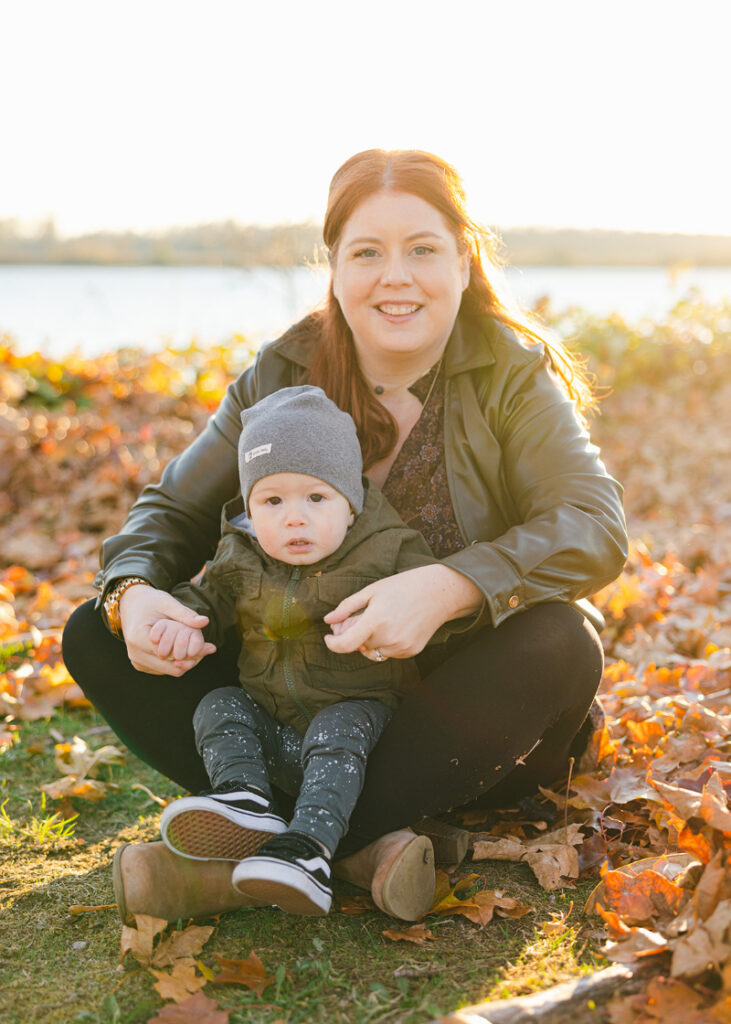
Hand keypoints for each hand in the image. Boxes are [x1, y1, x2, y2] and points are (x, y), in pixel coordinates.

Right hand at [119, 585, 215, 675]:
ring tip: (196, 647)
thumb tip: (204, 622)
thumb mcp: (168, 603)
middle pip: (171, 666)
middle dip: (191, 658)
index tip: (209, 646)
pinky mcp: (140, 664)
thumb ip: (185, 614)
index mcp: (139, 638)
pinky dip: (175, 662)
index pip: (171, 654)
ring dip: (184, 661)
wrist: (131, 604)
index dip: (192, 652)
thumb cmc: (149, 602)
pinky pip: (163, 669)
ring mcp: (137, 661)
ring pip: (169, 670)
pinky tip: (184, 649)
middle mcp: (135, 654)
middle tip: (208, 648)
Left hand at [323, 564, 482, 660]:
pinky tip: (395, 625)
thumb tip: (328, 621)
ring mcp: (401, 647)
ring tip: (382, 619)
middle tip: (362, 617)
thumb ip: (347, 607)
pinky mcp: (411, 652)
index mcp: (376, 619)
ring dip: (370, 641)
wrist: (439, 592)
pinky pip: (388, 653)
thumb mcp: (372, 591)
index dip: (332, 644)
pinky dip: (385, 643)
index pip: (345, 644)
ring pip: (373, 651)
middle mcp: (388, 637)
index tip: (328, 638)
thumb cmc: (403, 586)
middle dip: (354, 635)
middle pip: (358, 646)